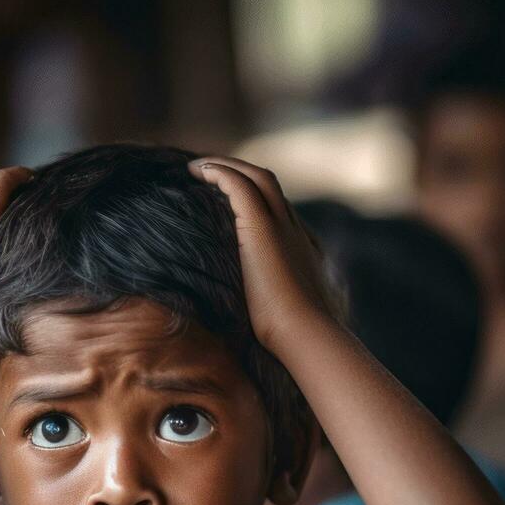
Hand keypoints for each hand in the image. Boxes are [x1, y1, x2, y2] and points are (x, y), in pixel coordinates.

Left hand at [189, 156, 335, 351]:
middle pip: (269, 185)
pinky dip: (219, 173)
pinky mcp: (262, 228)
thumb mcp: (287, 319)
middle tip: (209, 174)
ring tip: (198, 168)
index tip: (231, 202)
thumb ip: (276, 313)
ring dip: (226, 167)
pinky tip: (199, 171)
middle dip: (239, 174)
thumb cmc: (295, 338)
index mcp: (302, 249)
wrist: (306, 334)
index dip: (256, 201)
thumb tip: (261, 331)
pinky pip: (239, 186)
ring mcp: (281, 226)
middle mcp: (295, 230)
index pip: (280, 212)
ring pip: (256, 178)